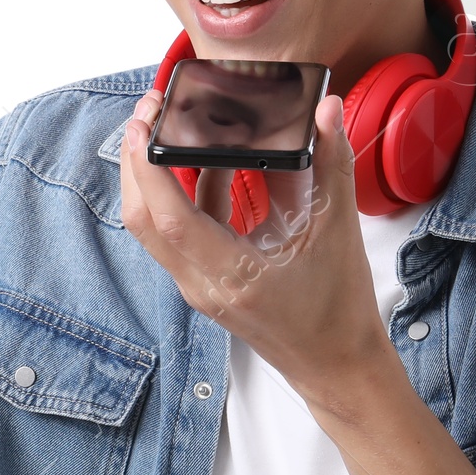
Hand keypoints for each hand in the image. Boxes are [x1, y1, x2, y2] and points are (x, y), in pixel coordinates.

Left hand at [119, 93, 392, 402]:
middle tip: (148, 113)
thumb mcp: (339, 229)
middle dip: (136, 161)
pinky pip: (180, 233)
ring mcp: (198, 286)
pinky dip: (187, 195)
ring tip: (173, 128)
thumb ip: (331, 163)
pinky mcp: (203, 282)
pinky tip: (214, 165)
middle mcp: (203, 285)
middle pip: (143, 219)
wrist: (336, 364)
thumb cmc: (338, 310)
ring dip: (155, 176)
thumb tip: (325, 110)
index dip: (150, 164)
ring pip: (154, 227)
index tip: (147, 120)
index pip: (169, 217)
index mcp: (233, 275)